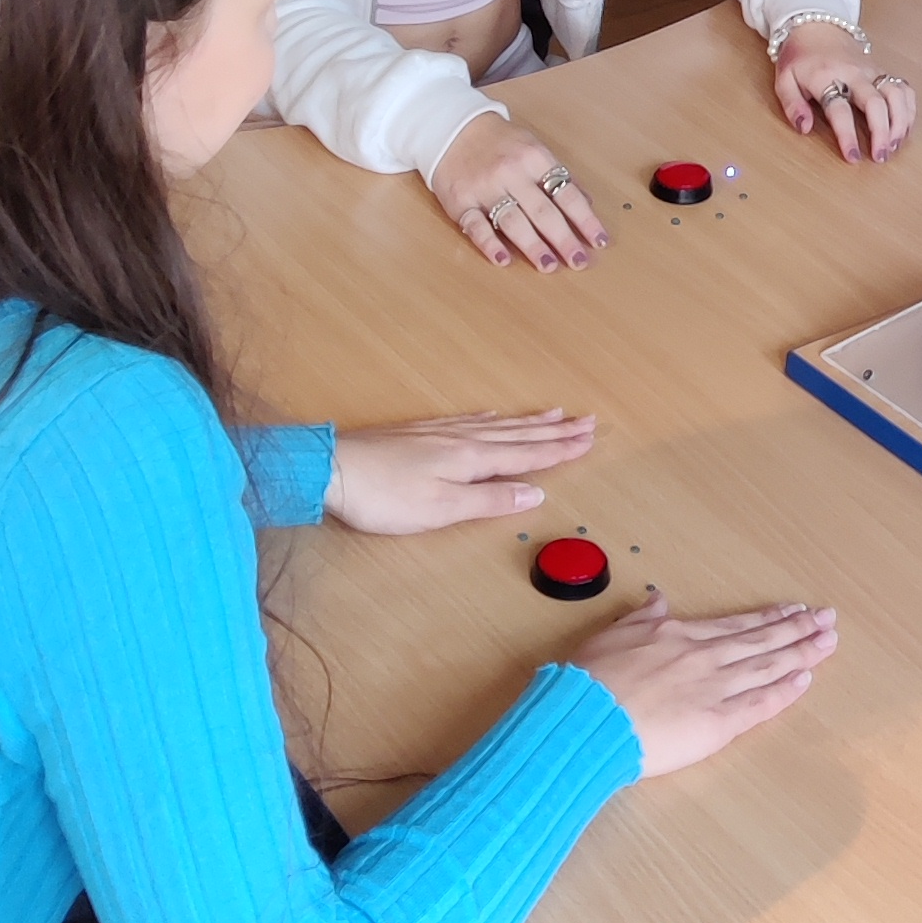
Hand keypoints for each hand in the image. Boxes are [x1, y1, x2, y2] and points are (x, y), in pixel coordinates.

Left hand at [324, 410, 597, 533]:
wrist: (332, 468)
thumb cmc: (385, 497)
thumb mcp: (441, 508)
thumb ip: (489, 499)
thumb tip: (535, 492)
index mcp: (471, 459)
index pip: (526, 455)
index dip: (559, 450)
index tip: (589, 439)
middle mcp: (462, 440)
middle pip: (517, 435)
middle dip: (554, 431)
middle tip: (586, 421)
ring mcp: (439, 433)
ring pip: (496, 425)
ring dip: (528, 422)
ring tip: (554, 414)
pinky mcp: (419, 433)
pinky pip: (469, 420)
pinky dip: (490, 419)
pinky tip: (492, 416)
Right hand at [430, 112, 604, 272]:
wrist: (453, 129)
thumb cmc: (501, 143)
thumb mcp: (535, 149)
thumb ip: (559, 176)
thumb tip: (587, 203)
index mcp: (535, 159)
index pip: (567, 194)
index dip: (585, 219)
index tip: (599, 241)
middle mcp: (511, 174)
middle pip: (542, 211)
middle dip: (563, 239)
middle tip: (579, 262)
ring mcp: (485, 188)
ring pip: (512, 221)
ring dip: (532, 246)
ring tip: (549, 266)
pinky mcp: (460, 202)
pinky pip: (475, 226)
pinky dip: (489, 244)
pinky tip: (503, 260)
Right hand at [575, 587, 837, 775]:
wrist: (585, 718)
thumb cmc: (590, 680)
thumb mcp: (611, 635)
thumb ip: (640, 618)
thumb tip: (658, 598)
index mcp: (678, 635)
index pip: (734, 625)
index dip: (766, 618)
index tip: (793, 609)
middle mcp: (703, 656)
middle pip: (760, 640)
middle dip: (797, 628)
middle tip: (828, 618)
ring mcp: (714, 688)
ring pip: (767, 666)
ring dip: (801, 652)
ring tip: (828, 641)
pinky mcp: (716, 723)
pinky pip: (759, 704)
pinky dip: (784, 691)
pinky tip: (806, 679)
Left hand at [774, 24, 915, 164]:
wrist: (816, 26)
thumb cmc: (800, 57)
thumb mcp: (784, 79)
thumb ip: (792, 105)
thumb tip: (804, 128)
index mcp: (826, 77)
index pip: (840, 109)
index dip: (847, 135)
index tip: (853, 157)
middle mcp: (854, 73)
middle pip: (876, 102)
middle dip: (882, 132)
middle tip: (880, 157)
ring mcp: (871, 71)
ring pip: (896, 94)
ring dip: (900, 122)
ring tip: (894, 146)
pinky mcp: (882, 70)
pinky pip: (903, 88)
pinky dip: (909, 109)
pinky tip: (904, 129)